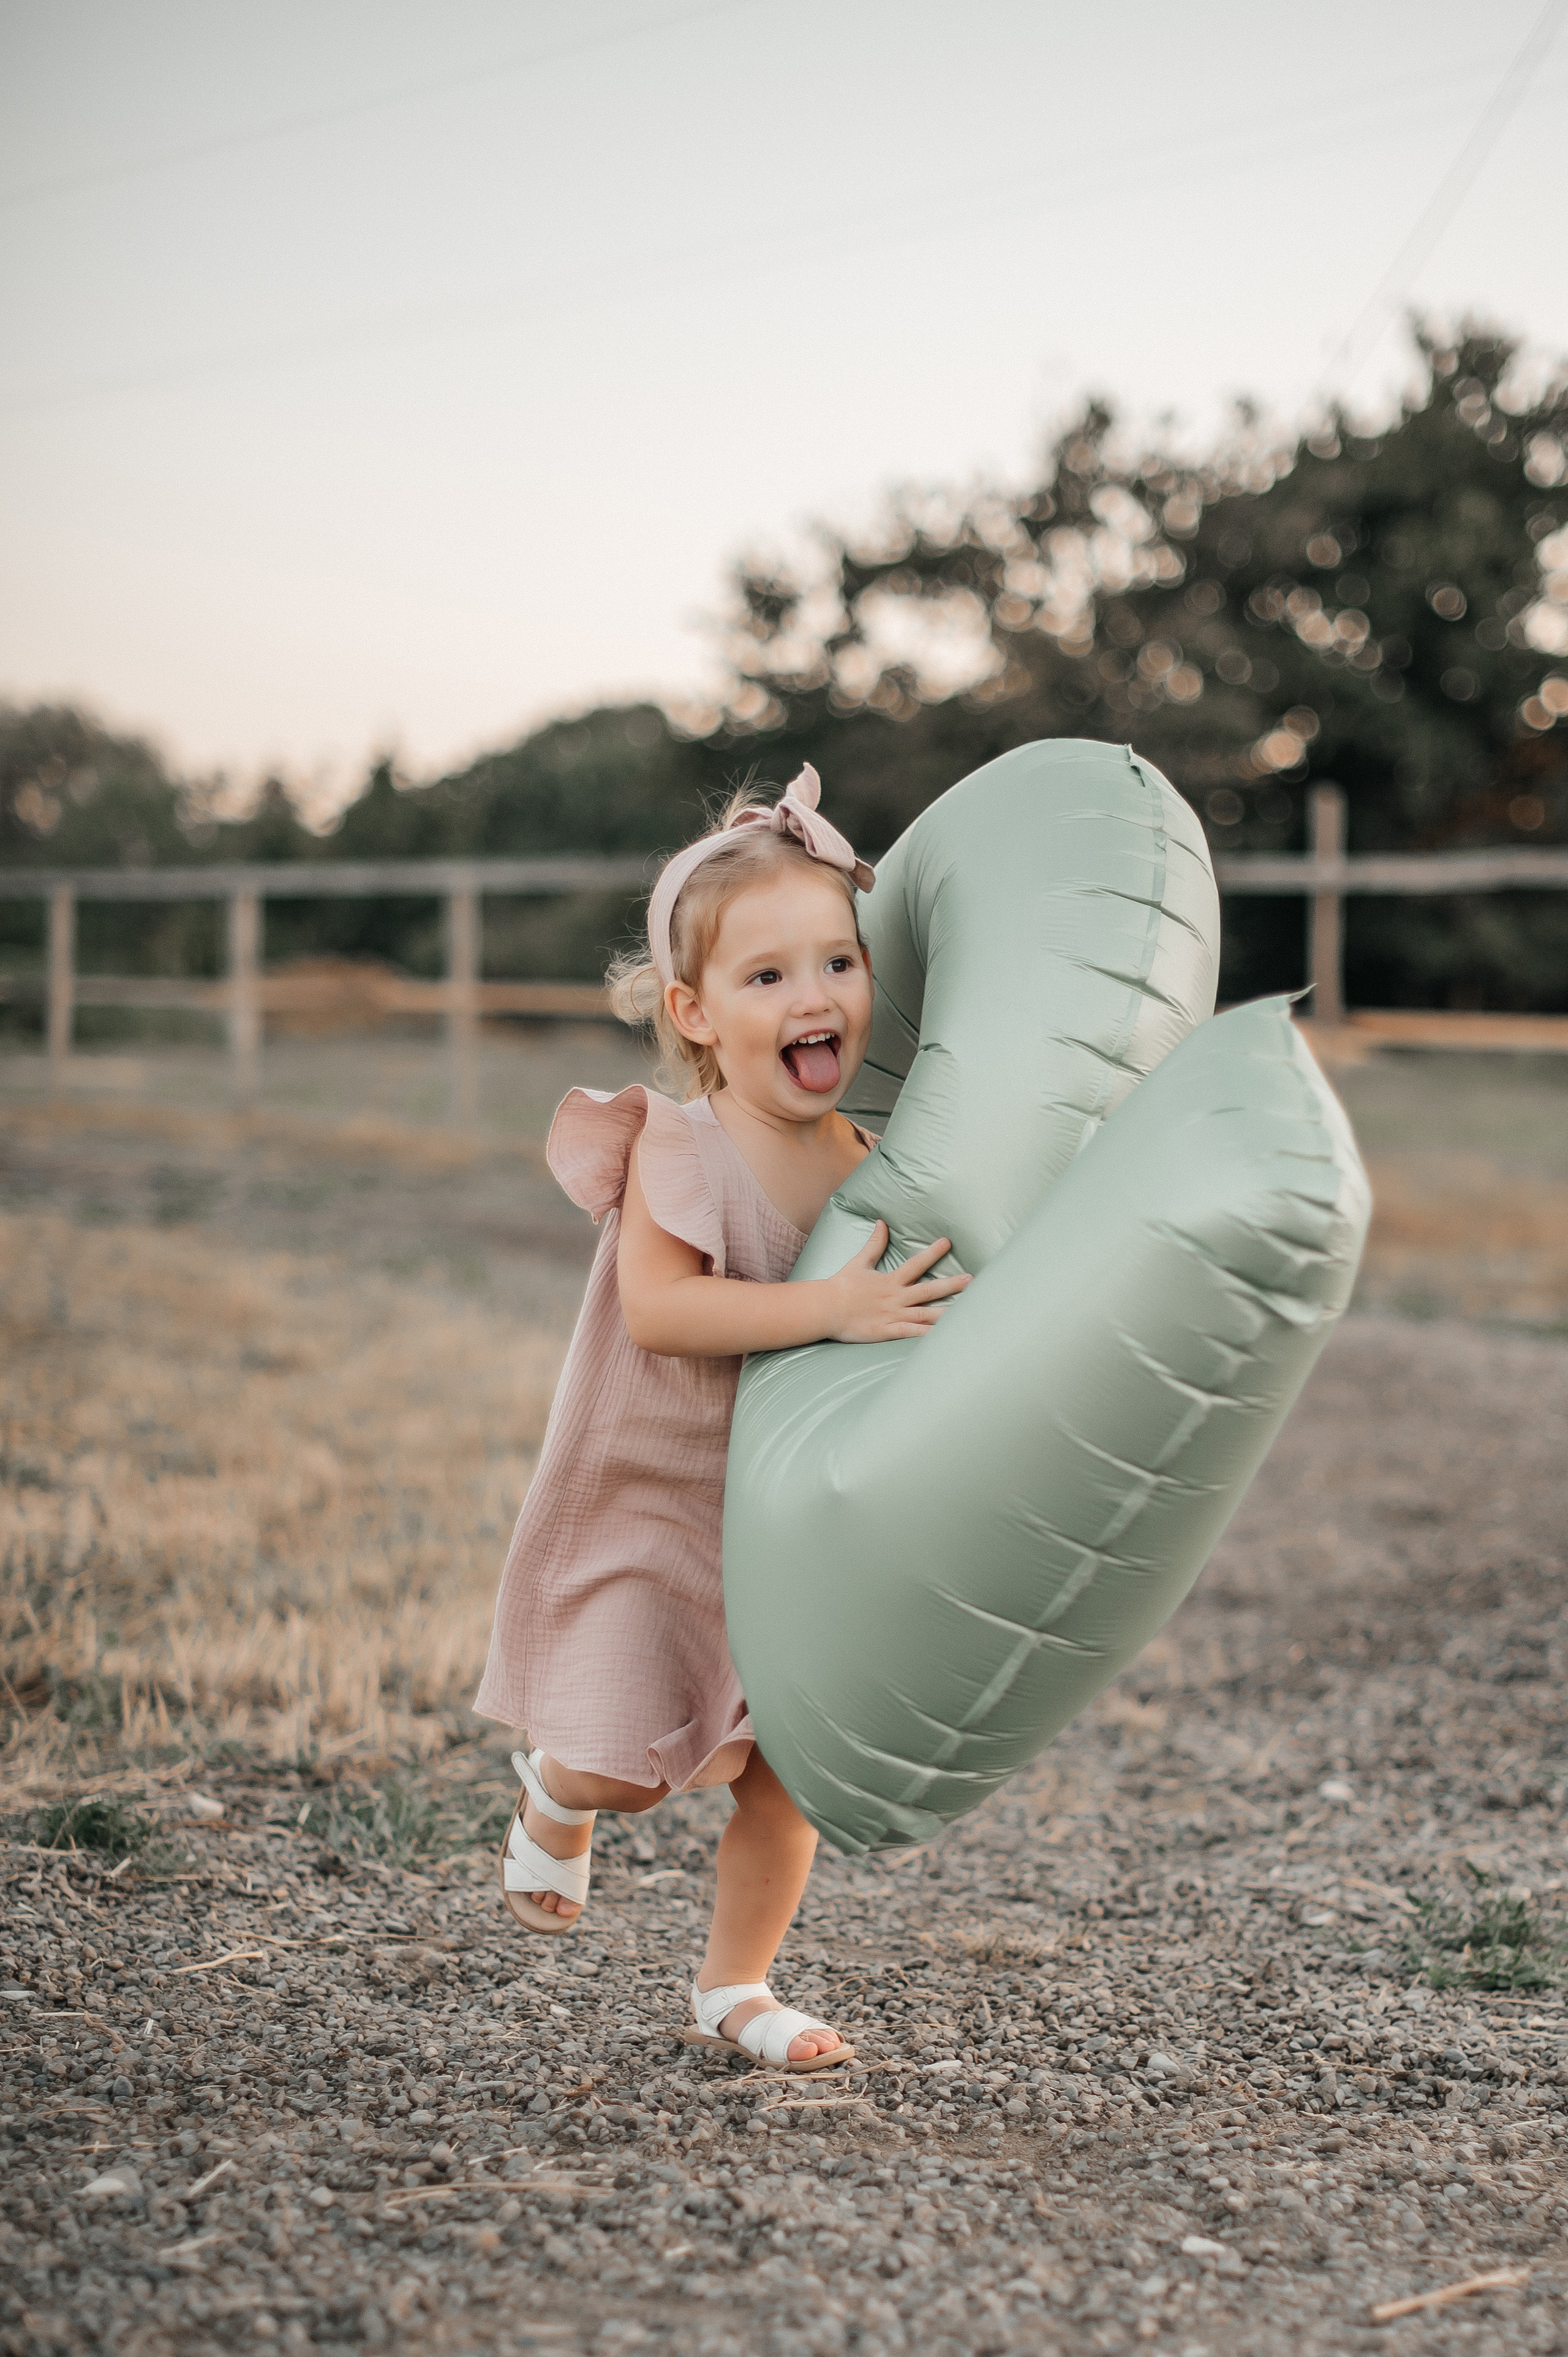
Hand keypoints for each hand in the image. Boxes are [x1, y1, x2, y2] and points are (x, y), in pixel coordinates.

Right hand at [822, 1223, 970, 1342]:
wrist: (825, 1309)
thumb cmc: (842, 1286)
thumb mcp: (859, 1262)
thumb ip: (874, 1244)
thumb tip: (881, 1222)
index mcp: (890, 1281)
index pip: (915, 1264)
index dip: (932, 1253)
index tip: (948, 1242)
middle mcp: (895, 1298)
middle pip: (927, 1290)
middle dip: (950, 1285)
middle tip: (972, 1280)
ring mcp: (893, 1316)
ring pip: (924, 1314)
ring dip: (945, 1312)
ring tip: (967, 1312)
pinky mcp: (887, 1332)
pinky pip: (911, 1334)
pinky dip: (926, 1335)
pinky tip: (943, 1337)